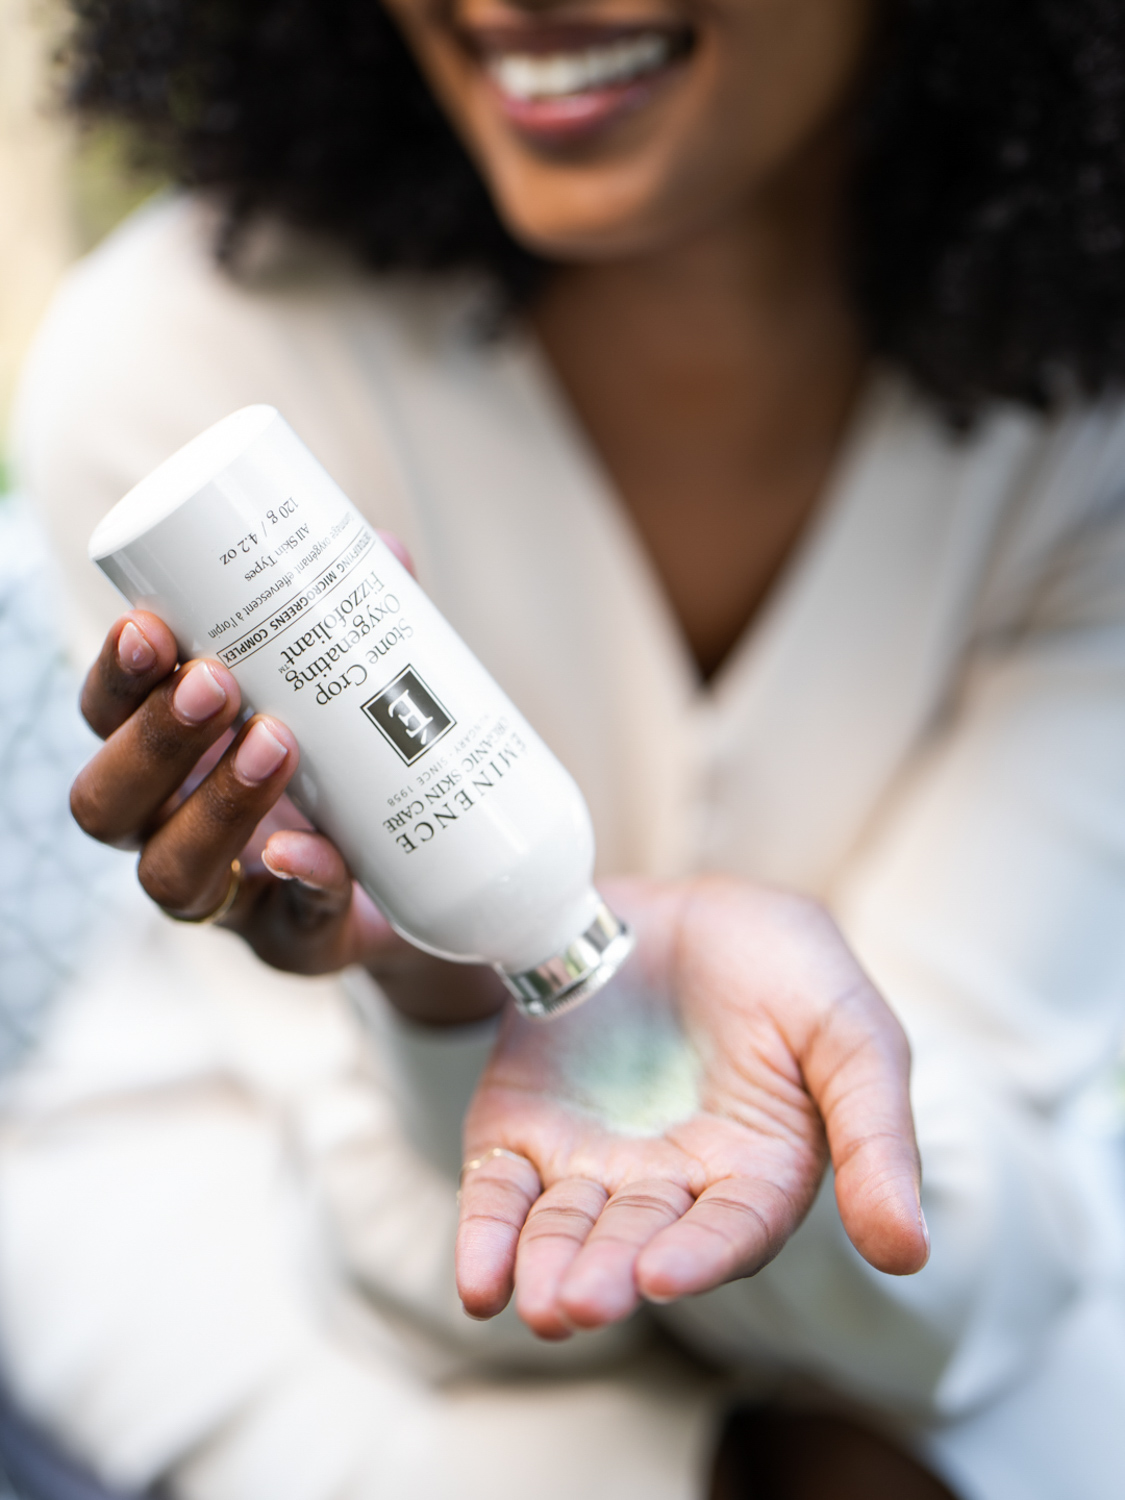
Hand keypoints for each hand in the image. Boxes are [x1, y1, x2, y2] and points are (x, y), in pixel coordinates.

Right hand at [70, 546, 506, 1023]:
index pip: (105, 718)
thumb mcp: (350, 693)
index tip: (151, 624)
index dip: (115, 677)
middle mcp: (171, 830)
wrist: (423, 877)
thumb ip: (355, 628)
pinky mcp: (292, 940)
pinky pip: (284, 923)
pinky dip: (301, 882)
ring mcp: (226, 897)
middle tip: (218, 681)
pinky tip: (307, 852)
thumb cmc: (356, 768)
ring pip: (169, 872)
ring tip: (277, 744)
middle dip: (153, 739)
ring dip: (216, 805)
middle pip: (106, 802)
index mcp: (168, 760)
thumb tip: (382, 546)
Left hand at [456, 877, 927, 1336]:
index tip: (662, 1274)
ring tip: (529, 1296)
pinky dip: (487, 1232)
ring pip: (565, 1227)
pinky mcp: (525, 1131)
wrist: (682, 902)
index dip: (699, 1256)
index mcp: (756, 1176)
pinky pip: (502, 1189)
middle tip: (576, 1302)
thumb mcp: (852, 1033)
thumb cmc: (786, 970)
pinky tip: (476, 1281)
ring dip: (544, 1265)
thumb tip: (909, 1252)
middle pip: (637, 1240)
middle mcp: (670, 1185)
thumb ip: (876, 1136)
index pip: (730, 1232)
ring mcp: (591, 1161)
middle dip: (607, 1273)